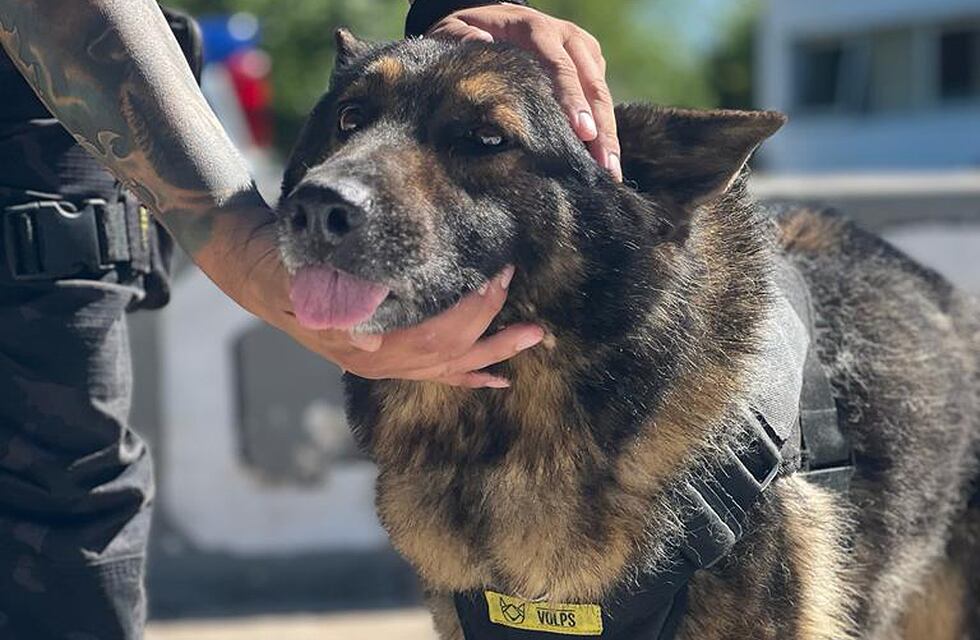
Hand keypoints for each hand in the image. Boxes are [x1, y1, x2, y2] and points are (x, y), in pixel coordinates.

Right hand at [203, 212, 543, 388]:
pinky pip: (436, 375)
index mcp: (359, 344)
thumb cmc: (280, 265)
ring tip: (534, 338)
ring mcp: (382, 364)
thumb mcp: (296, 277)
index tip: (496, 278)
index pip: (431, 335)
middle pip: (448, 352)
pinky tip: (497, 378)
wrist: (255, 270)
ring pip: (449, 368)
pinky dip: (469, 377)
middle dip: (490, 327)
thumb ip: (328, 304)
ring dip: (493, 353)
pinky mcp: (387, 359)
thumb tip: (368, 341)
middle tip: (519, 294)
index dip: (470, 310)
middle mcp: (376, 362)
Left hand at [428, 4, 621, 180]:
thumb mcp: (455, 29)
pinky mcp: (591, 64)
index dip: (573, 100)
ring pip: (602, 95)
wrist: (496, 17)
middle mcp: (567, 37)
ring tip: (612, 172)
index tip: (582, 132)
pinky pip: (600, 99)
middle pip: (592, 86)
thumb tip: (480, 42)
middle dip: (601, 128)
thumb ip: (462, 37)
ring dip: (608, 135)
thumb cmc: (471, 31)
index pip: (560, 67)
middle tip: (605, 166)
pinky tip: (603, 160)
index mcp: (537, 29)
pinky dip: (603, 129)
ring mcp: (583, 50)